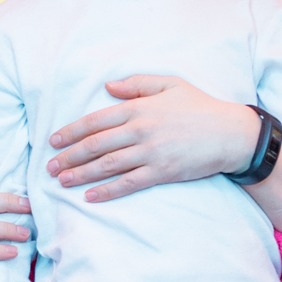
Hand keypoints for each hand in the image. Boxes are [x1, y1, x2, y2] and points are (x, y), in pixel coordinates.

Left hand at [46, 76, 260, 201]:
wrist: (231, 134)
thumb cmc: (200, 107)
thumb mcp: (170, 84)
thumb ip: (137, 84)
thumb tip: (107, 86)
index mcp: (139, 108)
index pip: (96, 121)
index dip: (72, 132)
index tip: (55, 141)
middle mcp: (141, 130)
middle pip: (96, 145)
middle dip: (70, 156)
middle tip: (51, 166)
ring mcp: (151, 153)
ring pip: (107, 165)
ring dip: (81, 174)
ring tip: (62, 181)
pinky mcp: (162, 172)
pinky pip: (128, 183)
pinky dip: (107, 191)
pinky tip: (90, 196)